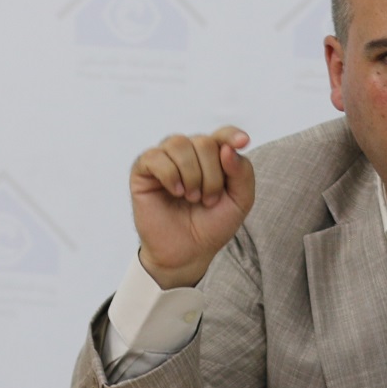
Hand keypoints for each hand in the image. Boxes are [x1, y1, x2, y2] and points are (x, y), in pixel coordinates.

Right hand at [130, 127, 255, 288]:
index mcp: (213, 157)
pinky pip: (156, 157)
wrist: (187, 252)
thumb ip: (242, 173)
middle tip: (207, 200)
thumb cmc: (211, 225)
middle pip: (204, 142)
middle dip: (212, 175)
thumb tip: (227, 149)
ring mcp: (165, 158)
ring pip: (179, 144)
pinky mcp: (143, 169)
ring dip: (191, 175)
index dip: (232, 135)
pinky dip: (170, 175)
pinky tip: (176, 192)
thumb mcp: (239, 202)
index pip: (222, 135)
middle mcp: (188, 153)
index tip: (243, 142)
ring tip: (192, 198)